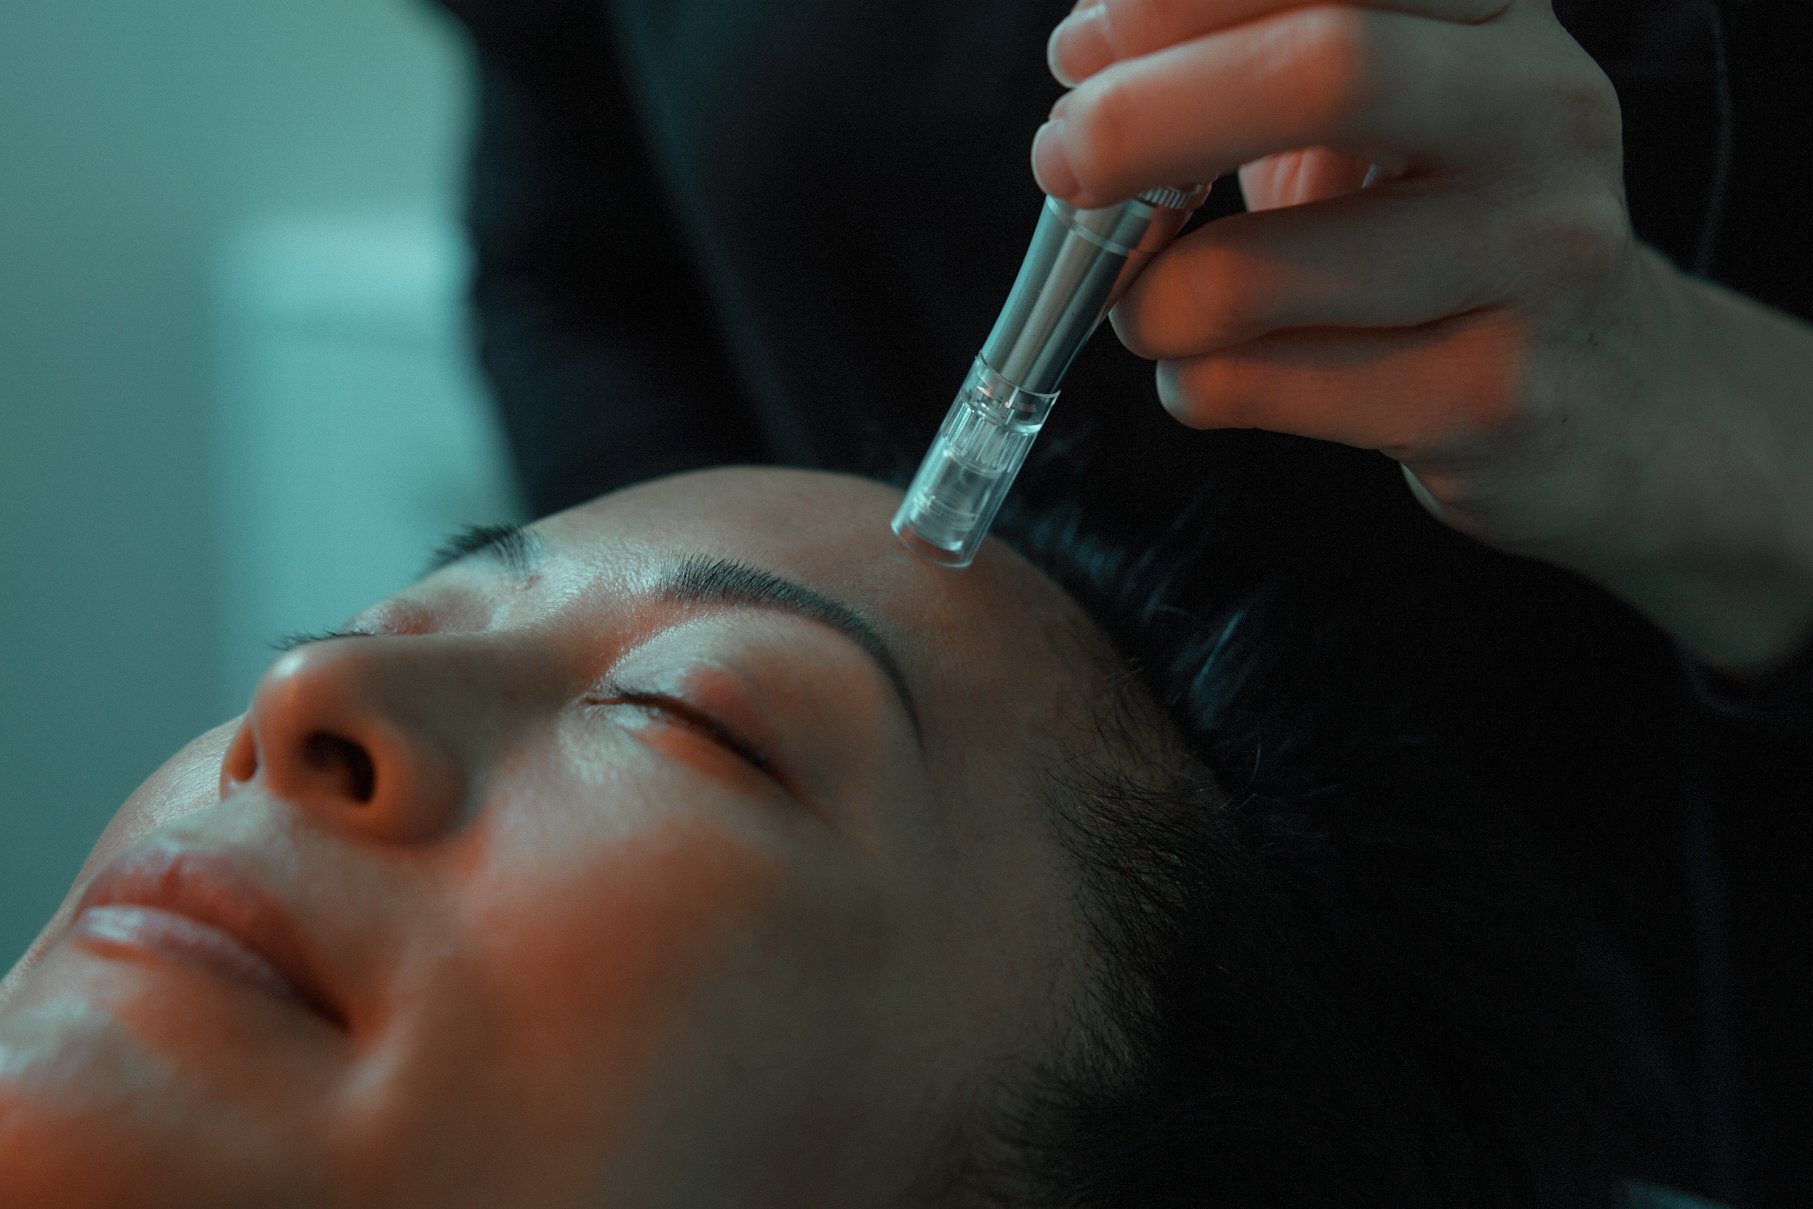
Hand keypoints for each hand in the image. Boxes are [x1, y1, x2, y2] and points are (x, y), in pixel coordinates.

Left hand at [1036, 0, 1812, 672]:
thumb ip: (1255, 51)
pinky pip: (1270, 389)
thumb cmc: (1441, 223)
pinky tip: (1208, 375)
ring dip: (1150, 298)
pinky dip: (1193, 384)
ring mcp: (1539, 259)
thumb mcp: (1379, 103)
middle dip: (1145, 117)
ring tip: (1147, 306)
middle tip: (1064, 161)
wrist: (1611, 393)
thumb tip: (1090, 48)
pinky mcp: (1500, 399)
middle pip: (1328, 69)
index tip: (1080, 45)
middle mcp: (1544, 109)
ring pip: (1263, 273)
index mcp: (1497, 8)